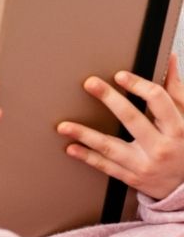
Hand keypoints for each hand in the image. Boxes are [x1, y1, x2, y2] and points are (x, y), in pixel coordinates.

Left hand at [57, 54, 183, 199]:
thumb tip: (168, 58)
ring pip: (111, 147)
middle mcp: (161, 147)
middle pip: (132, 119)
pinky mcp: (133, 178)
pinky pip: (106, 166)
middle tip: (90, 83)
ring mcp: (145, 164)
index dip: (139, 85)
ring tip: (64, 126)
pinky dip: (87, 157)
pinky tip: (71, 147)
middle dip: (110, 99)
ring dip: (85, 135)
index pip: (158, 100)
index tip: (120, 75)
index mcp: (177, 128)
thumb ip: (176, 89)